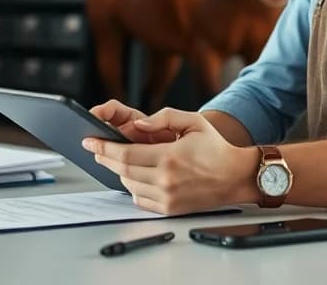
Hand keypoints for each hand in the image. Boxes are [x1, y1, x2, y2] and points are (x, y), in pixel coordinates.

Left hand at [82, 108, 259, 214]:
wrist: (236, 176)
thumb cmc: (216, 149)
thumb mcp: (193, 122)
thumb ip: (163, 118)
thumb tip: (137, 125)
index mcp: (169, 157)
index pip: (125, 154)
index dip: (103, 147)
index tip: (90, 141)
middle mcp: (166, 180)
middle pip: (122, 170)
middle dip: (105, 158)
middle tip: (97, 149)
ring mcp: (167, 197)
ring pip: (129, 185)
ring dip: (119, 172)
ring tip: (118, 160)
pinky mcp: (170, 208)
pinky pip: (140, 199)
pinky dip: (132, 187)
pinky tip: (135, 176)